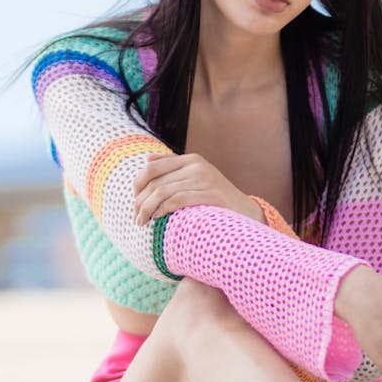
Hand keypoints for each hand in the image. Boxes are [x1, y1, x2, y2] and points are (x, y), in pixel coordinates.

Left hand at [133, 153, 261, 225]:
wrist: (247, 212)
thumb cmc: (217, 199)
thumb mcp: (196, 178)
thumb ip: (173, 168)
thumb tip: (147, 160)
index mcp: (191, 159)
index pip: (152, 168)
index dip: (138, 185)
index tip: (134, 201)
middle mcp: (197, 166)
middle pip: (155, 181)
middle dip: (140, 201)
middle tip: (135, 217)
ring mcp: (204, 179)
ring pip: (163, 192)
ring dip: (147, 209)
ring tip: (141, 222)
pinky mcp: (210, 195)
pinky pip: (177, 200)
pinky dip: (162, 210)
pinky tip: (156, 219)